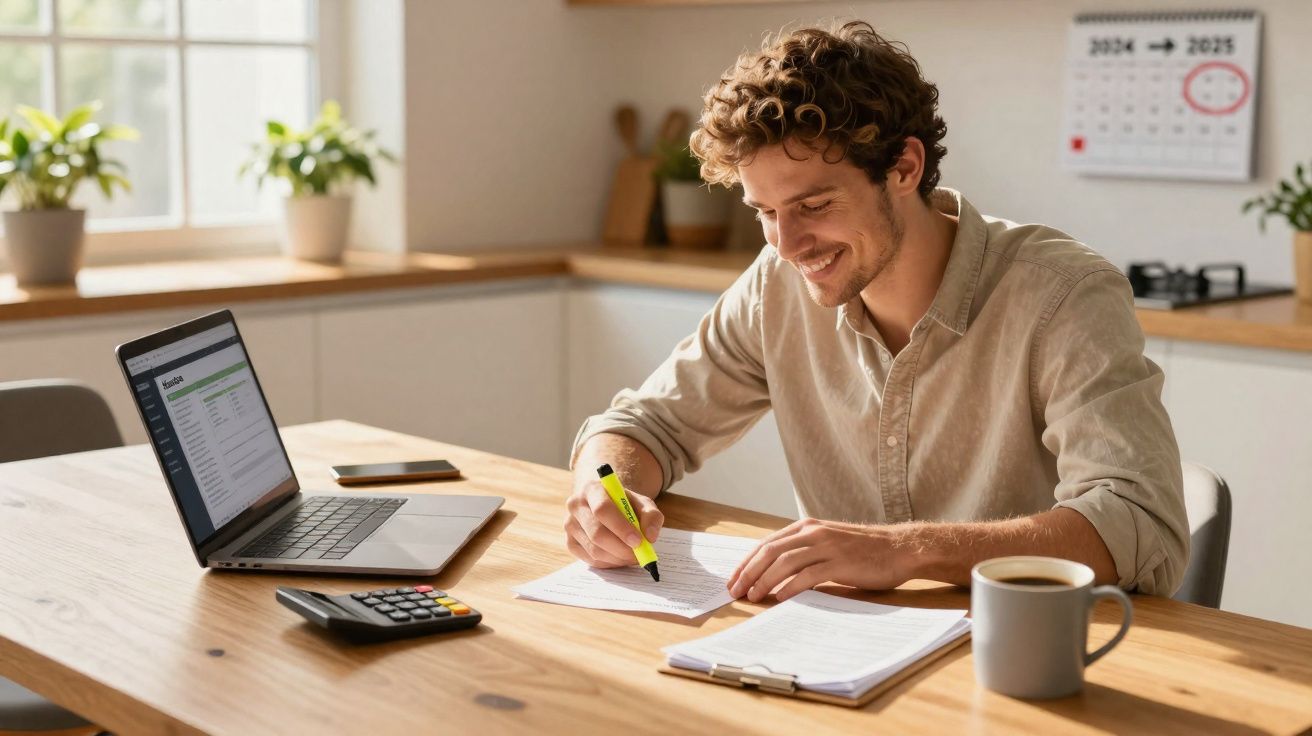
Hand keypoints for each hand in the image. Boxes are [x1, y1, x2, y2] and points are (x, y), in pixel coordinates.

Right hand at [563, 475, 663, 568]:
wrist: (605, 505)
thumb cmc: (624, 504)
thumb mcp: (642, 503)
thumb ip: (651, 516)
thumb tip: (650, 537)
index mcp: (592, 489)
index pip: (602, 509)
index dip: (621, 527)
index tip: (638, 541)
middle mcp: (575, 505)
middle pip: (597, 533)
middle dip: (621, 548)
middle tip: (639, 555)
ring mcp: (569, 525)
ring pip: (594, 550)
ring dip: (618, 558)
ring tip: (632, 556)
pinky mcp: (570, 542)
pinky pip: (591, 560)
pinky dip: (609, 563)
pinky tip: (620, 557)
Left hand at [727, 518, 916, 601]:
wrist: (899, 548)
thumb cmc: (863, 550)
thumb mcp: (828, 543)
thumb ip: (804, 552)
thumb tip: (774, 574)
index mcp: (807, 527)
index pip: (767, 544)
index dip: (746, 562)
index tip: (733, 580)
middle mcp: (813, 532)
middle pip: (770, 551)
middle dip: (748, 572)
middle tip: (735, 591)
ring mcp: (826, 546)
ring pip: (785, 562)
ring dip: (764, 581)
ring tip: (752, 597)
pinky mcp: (840, 563)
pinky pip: (808, 575)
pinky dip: (790, 587)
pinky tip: (780, 598)